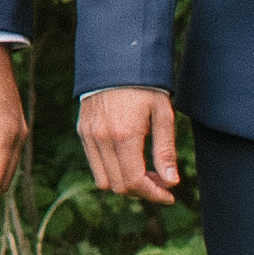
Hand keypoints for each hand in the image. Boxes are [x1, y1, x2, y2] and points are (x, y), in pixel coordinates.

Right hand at [79, 85, 183, 206]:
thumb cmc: (145, 86)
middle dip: (142, 191)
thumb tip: (171, 182)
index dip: (154, 195)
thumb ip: (165, 151)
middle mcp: (102, 138)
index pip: (135, 181)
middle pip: (119, 186)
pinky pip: (94, 164)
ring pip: (104, 180)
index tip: (169, 195)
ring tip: (143, 173)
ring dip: (125, 184)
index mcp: (125, 135)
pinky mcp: (82, 131)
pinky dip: (111, 171)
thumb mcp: (162, 115)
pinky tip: (127, 160)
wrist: (115, 59)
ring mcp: (89, 135)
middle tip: (160, 183)